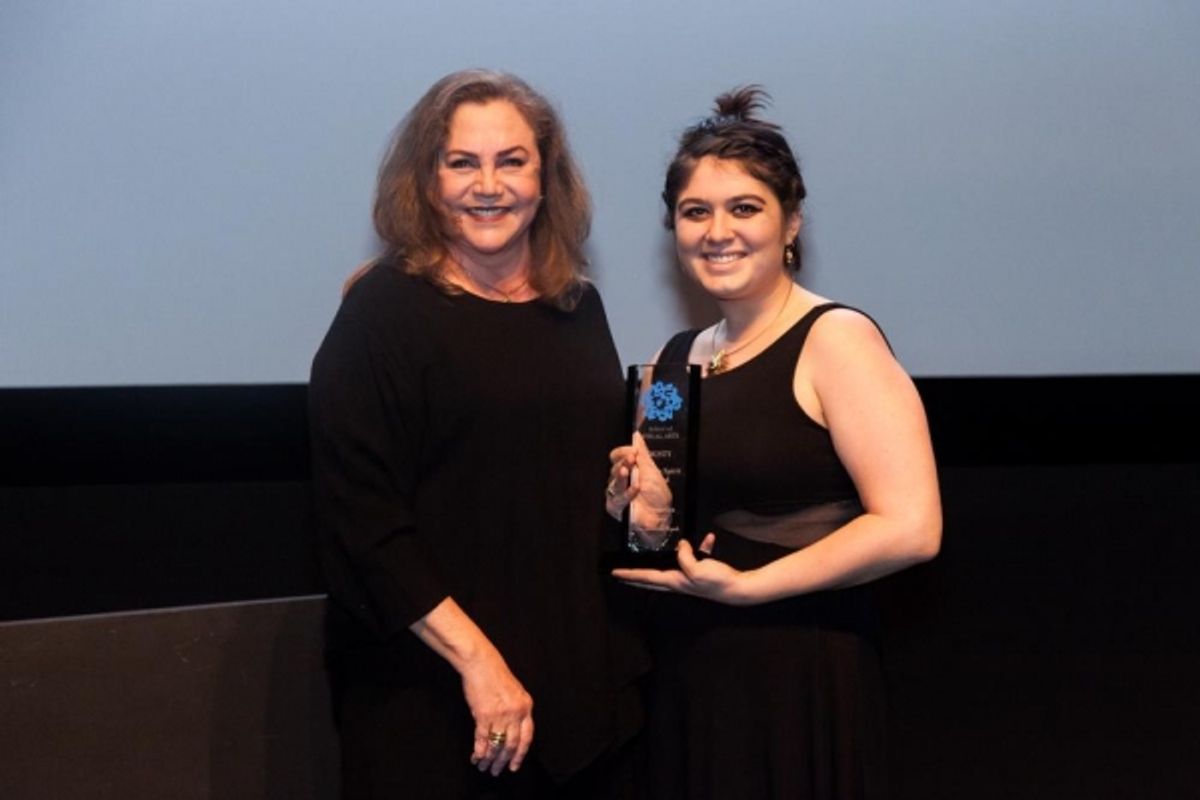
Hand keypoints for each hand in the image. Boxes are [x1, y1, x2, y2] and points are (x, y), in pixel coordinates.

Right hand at [460, 649, 534, 775]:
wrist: (480, 662)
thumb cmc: (495, 675)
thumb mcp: (515, 692)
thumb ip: (516, 711)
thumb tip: (511, 732)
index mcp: (526, 706)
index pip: (527, 737)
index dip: (520, 754)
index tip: (514, 765)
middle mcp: (516, 712)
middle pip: (511, 745)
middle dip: (503, 761)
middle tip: (497, 771)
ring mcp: (500, 714)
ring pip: (497, 744)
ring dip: (490, 758)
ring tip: (484, 767)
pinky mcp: (483, 714)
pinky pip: (483, 738)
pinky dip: (479, 750)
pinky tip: (477, 757)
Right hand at [606, 432, 673, 538]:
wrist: (662, 517)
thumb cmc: (657, 496)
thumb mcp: (651, 470)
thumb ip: (642, 453)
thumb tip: (636, 435)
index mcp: (627, 469)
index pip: (616, 456)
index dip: (623, 452)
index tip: (634, 451)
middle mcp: (619, 480)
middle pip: (614, 467)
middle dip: (623, 461)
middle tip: (632, 459)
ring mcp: (616, 494)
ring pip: (613, 481)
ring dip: (622, 474)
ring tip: (629, 470)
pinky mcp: (616, 507)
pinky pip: (618, 498)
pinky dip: (627, 492)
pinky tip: (636, 487)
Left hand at [611, 534, 754, 604]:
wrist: (739, 589)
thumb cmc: (718, 582)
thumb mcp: (697, 568)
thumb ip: (685, 556)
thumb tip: (681, 544)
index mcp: (675, 581)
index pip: (647, 577)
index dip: (630, 574)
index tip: (615, 573)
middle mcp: (679, 582)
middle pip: (652, 579)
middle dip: (635, 577)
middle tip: (621, 575)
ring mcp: (691, 578)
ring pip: (672, 566)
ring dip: (663, 561)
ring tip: (651, 557)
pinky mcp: (704, 572)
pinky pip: (698, 556)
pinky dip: (701, 547)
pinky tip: (708, 539)